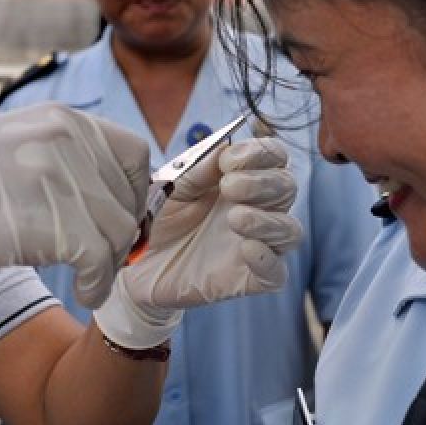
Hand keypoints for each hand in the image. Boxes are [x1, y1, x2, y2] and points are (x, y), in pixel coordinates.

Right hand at [0, 103, 149, 309]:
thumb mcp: (13, 147)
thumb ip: (62, 160)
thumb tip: (107, 197)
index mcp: (61, 117)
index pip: (133, 153)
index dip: (133, 192)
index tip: (118, 221)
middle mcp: (67, 137)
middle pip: (128, 197)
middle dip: (123, 235)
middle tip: (103, 262)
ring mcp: (57, 175)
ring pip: (118, 230)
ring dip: (111, 265)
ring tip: (90, 280)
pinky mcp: (46, 219)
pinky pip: (99, 257)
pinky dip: (99, 282)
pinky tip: (85, 292)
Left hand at [94, 137, 301, 348]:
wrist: (135, 264)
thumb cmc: (158, 217)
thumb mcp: (172, 187)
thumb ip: (199, 169)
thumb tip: (226, 146)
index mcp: (242, 178)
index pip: (274, 157)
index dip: (261, 153)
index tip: (229, 160)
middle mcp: (256, 209)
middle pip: (287, 188)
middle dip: (263, 183)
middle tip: (230, 186)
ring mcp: (256, 244)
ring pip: (290, 230)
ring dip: (268, 220)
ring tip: (234, 218)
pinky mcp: (248, 279)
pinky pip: (275, 273)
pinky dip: (267, 259)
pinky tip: (246, 249)